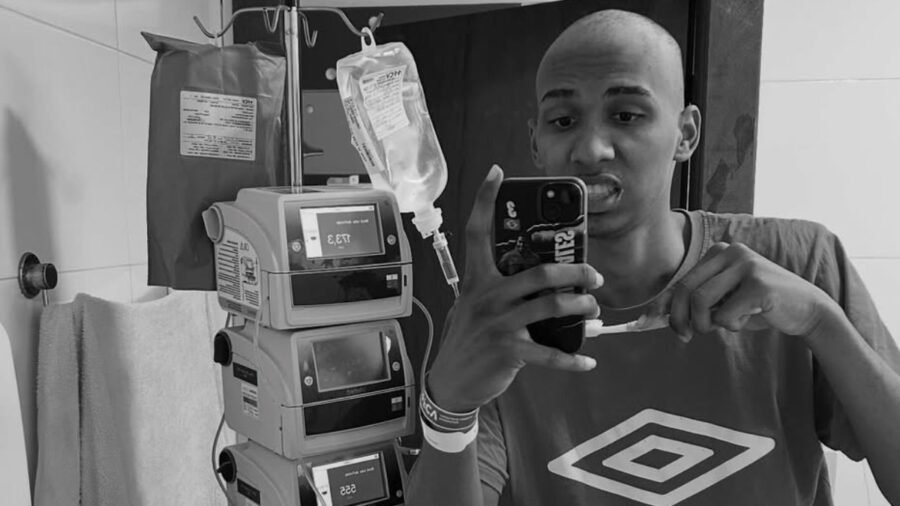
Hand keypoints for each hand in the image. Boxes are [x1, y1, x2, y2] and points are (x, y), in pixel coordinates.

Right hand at [426, 165, 602, 412]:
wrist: (452, 381)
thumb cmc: (469, 339)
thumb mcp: (475, 306)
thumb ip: (501, 290)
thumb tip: (545, 282)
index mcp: (477, 280)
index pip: (477, 232)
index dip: (485, 200)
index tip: (497, 172)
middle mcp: (488, 297)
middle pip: (540, 273)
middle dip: (576, 271)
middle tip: (594, 276)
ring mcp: (499, 324)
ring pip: (552, 306)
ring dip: (581, 307)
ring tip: (593, 309)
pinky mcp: (509, 351)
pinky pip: (550, 353)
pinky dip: (574, 359)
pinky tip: (589, 361)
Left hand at [648, 242, 840, 341]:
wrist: (807, 309)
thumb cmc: (759, 307)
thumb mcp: (724, 301)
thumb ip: (695, 303)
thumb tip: (654, 316)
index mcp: (719, 253)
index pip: (680, 280)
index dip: (662, 304)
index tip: (647, 322)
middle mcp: (730, 252)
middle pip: (685, 290)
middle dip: (679, 319)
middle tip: (685, 336)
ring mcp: (746, 266)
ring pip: (701, 302)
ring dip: (706, 324)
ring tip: (724, 326)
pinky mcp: (759, 284)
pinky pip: (726, 314)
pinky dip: (731, 325)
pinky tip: (748, 319)